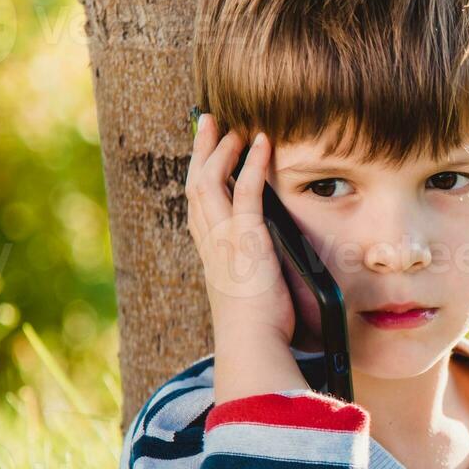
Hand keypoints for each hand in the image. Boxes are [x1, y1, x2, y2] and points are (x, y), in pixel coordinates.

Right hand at [185, 112, 295, 351]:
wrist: (253, 346)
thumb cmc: (259, 330)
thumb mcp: (253, 294)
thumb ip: (256, 273)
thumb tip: (273, 266)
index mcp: (212, 256)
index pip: (199, 207)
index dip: (200, 176)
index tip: (207, 155)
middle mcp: (211, 243)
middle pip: (196, 184)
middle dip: (201, 150)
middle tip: (208, 121)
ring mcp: (225, 240)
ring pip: (210, 181)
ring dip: (223, 149)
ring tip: (235, 125)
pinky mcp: (246, 240)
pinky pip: (246, 191)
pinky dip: (252, 164)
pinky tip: (262, 143)